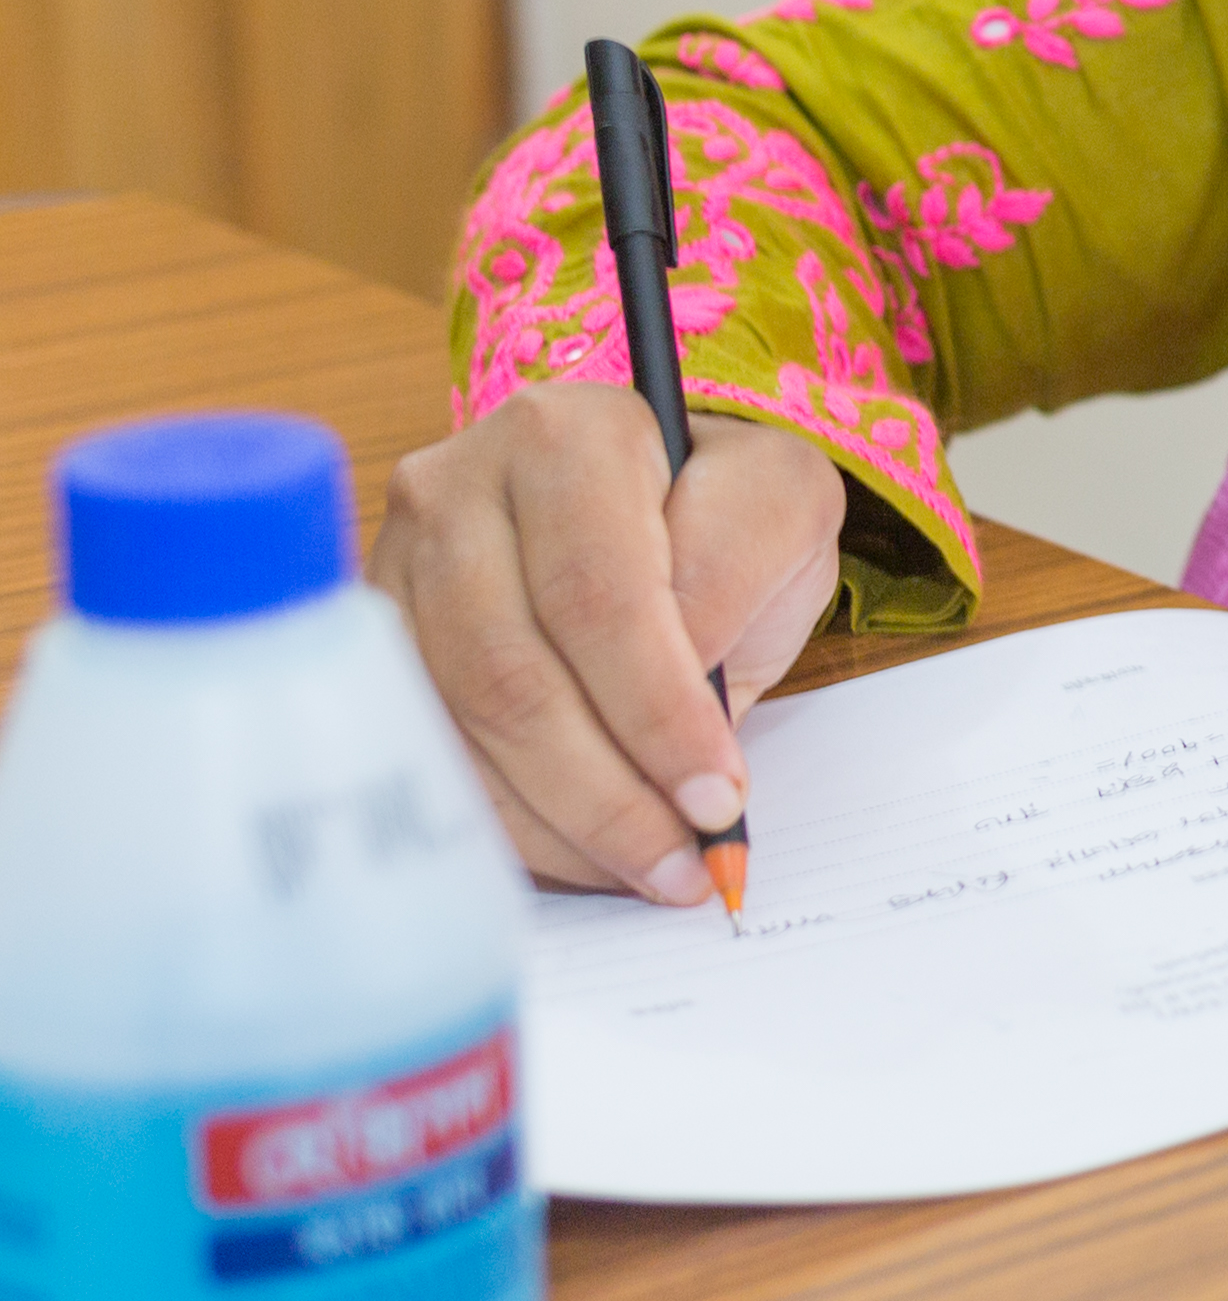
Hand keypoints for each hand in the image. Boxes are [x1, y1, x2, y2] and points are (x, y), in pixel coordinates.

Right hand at [370, 389, 841, 899]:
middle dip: (606, 789)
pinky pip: (429, 745)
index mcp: (568, 435)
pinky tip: (579, 849)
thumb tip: (679, 700)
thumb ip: (737, 575)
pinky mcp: (376, 634)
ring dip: (558, 818)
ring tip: (648, 865)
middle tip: (682, 857)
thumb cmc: (721, 506)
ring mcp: (400, 561)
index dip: (657, 712)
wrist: (653, 491)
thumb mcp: (779, 510)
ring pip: (461, 719)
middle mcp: (460, 487)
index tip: (716, 795)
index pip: (598, 598)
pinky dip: (507, 816)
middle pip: (513, 672)